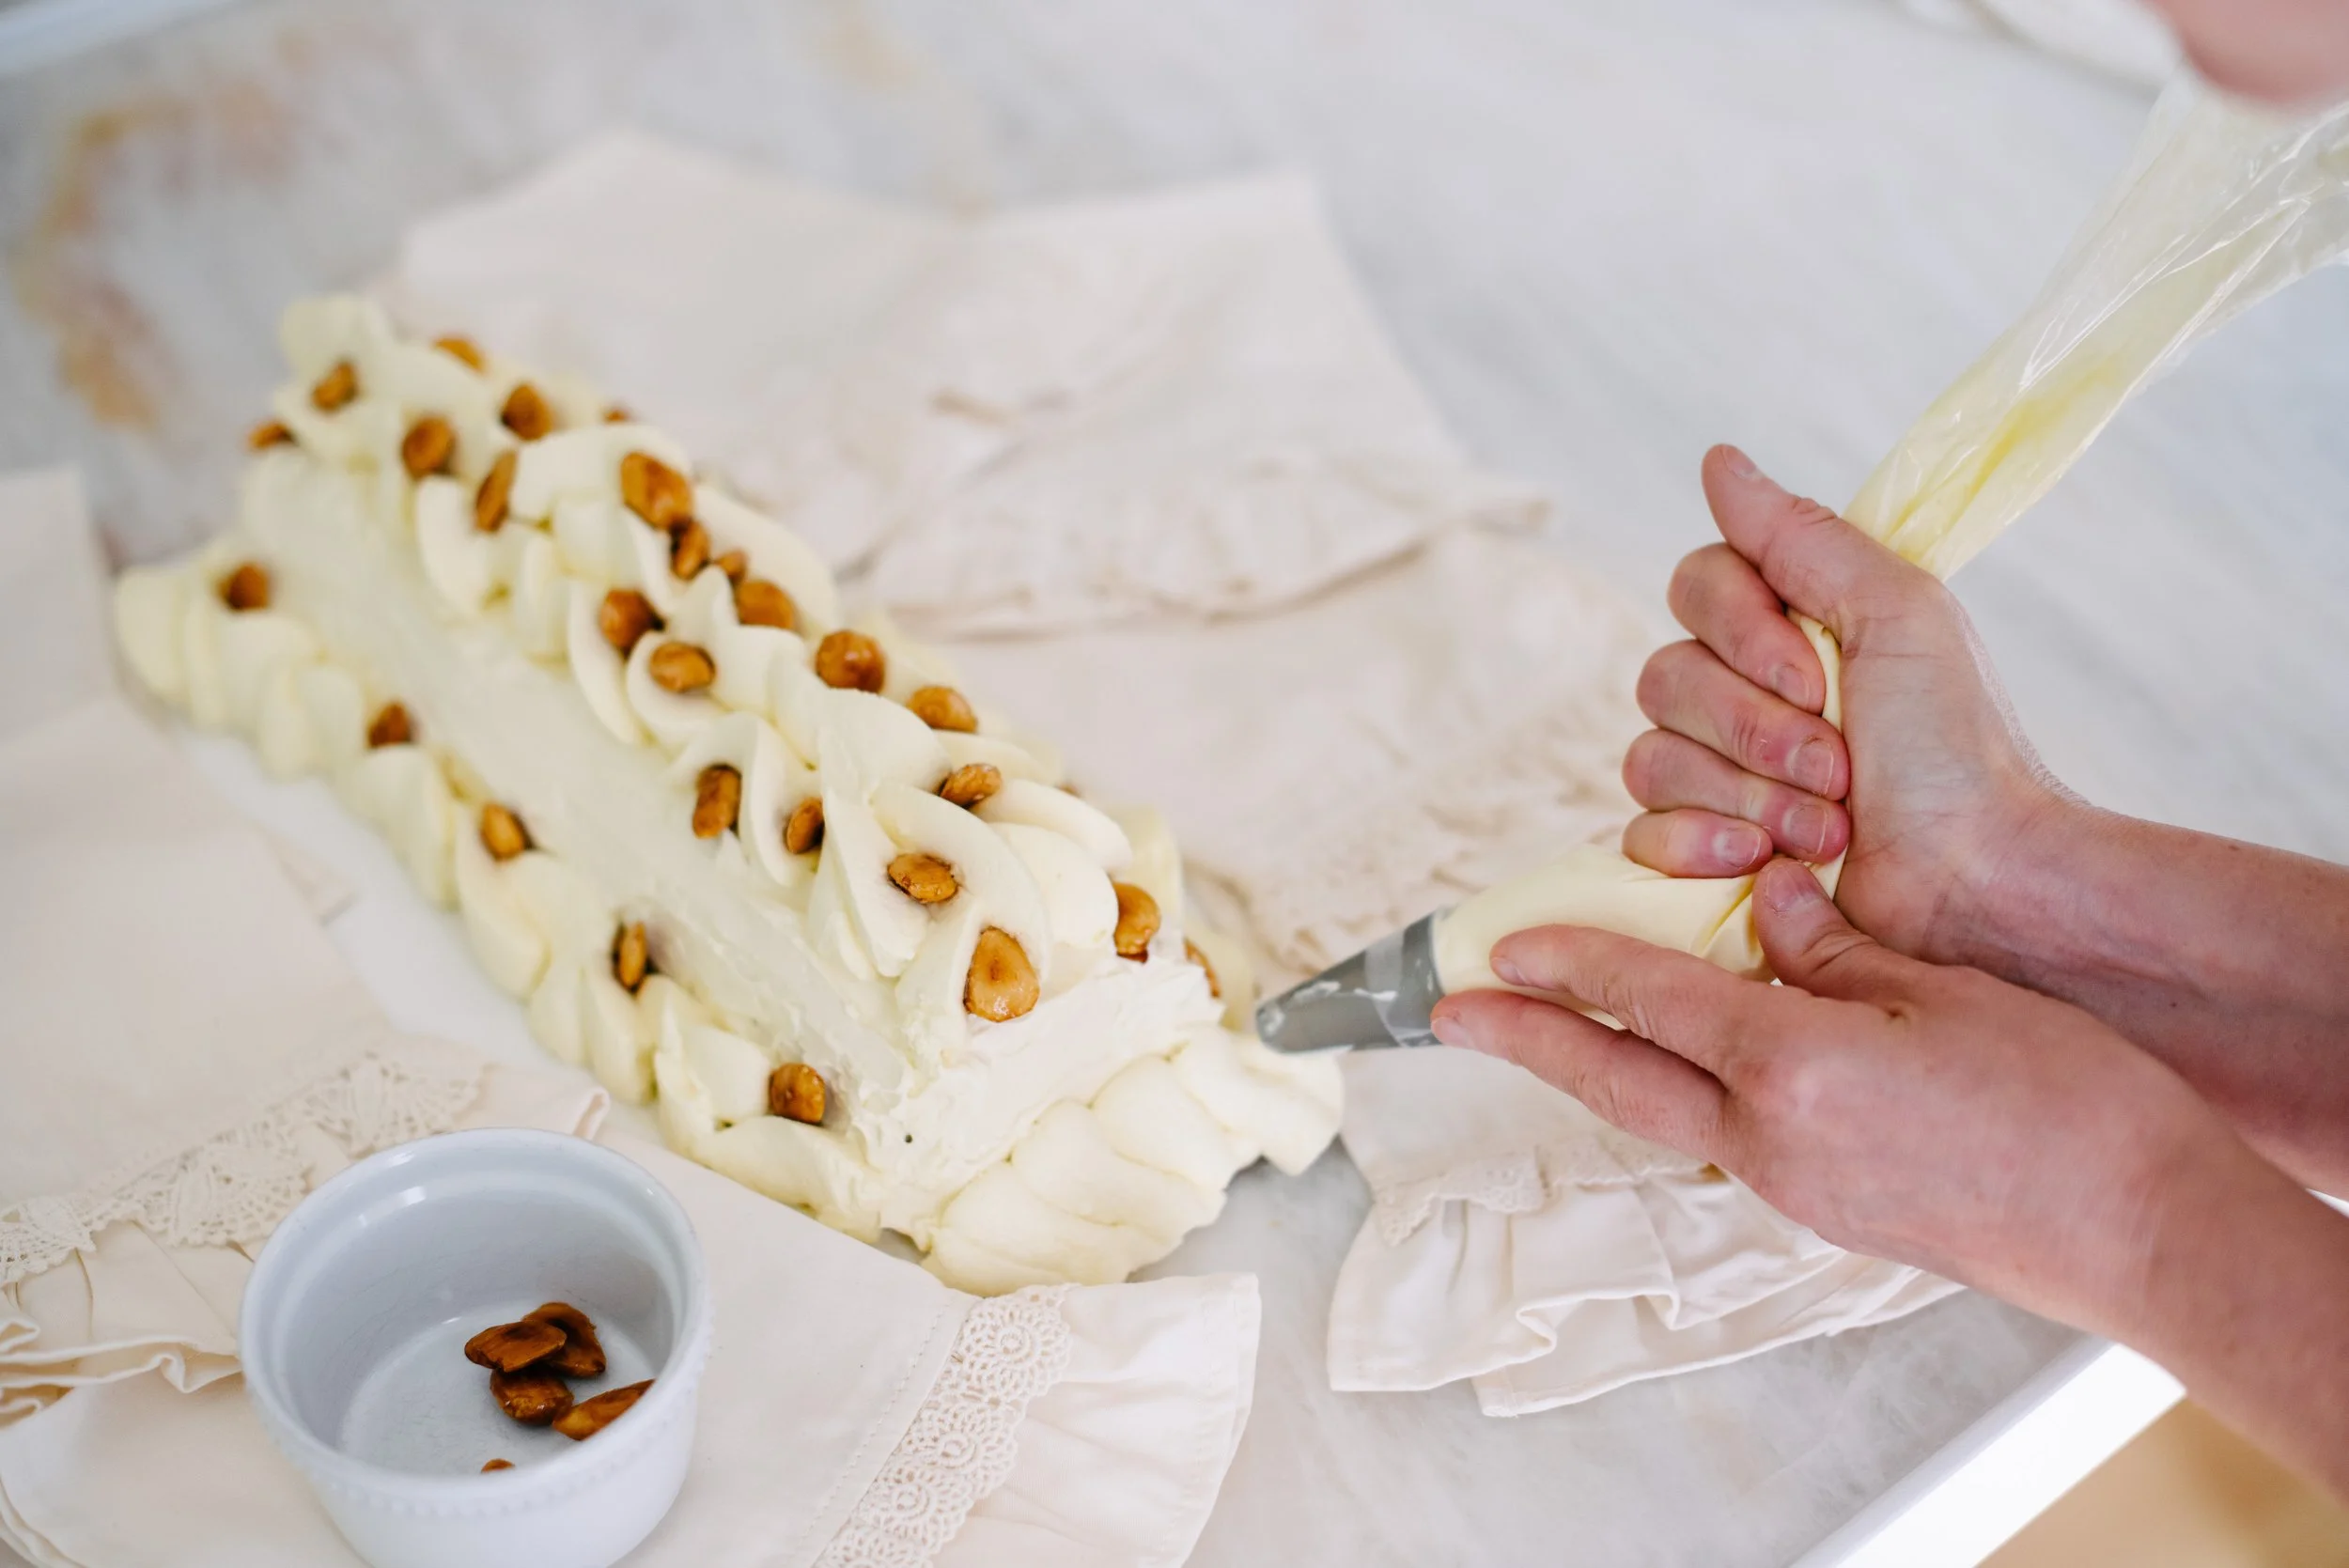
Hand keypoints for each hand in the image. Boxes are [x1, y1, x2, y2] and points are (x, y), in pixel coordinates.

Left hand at [1429, 859, 2243, 1335]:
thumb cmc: (2063, 1100)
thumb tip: (1777, 903)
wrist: (2141, 1228)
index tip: (1501, 946)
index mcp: (1790, 1069)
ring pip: (1668, 1113)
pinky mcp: (1828, 1214)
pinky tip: (1694, 1059)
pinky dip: (1688, 1089)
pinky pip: (1728, 1137)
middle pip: (1617, 1082)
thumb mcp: (1939, 991)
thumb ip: (1838, 949)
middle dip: (1528, 1043)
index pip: (1646, 1000)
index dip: (1569, 964)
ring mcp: (1795, 1189)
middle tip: (1451, 1014)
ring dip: (1608, 1065)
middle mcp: (1770, 1142)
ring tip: (1561, 1022)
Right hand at [1621, 446, 2063, 964]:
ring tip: (1827, 828)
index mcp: (1786, 630)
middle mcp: (1740, 695)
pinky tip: (1766, 866)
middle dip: (1754, 730)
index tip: (1818, 676)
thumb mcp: (1895, 615)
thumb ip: (1800, 537)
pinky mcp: (1700, 853)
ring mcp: (1716, 777)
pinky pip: (1640, 833)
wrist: (1974, 880)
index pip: (1695, 587)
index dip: (1741, 634)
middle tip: (1839, 765)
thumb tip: (1717, 459)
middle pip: (1663, 678)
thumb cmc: (1954, 749)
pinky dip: (1703, 849)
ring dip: (1748, 796)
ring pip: (1649, 759)